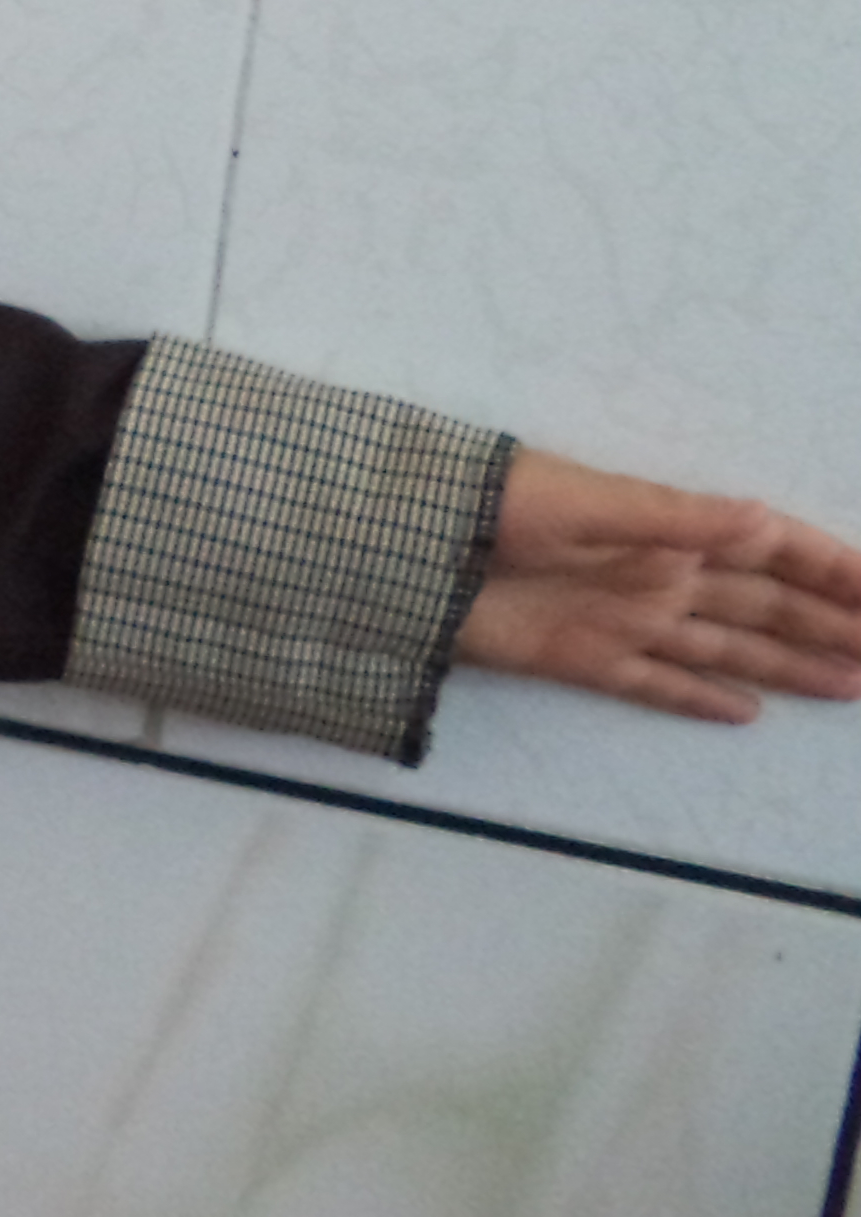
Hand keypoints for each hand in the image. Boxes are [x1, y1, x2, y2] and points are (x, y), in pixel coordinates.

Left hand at [456, 448, 860, 726]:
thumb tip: (763, 522)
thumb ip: (676, 518)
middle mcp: (658, 577)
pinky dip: (700, 699)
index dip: (832, 568)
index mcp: (667, 532)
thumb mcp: (585, 503)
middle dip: (829, 624)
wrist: (401, 549)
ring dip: (789, 666)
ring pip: (728, 648)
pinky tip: (745, 713)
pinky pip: (656, 683)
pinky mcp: (581, 659)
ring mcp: (622, 621)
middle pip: (765, 605)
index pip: (771, 550)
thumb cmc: (489, 506)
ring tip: (852, 684)